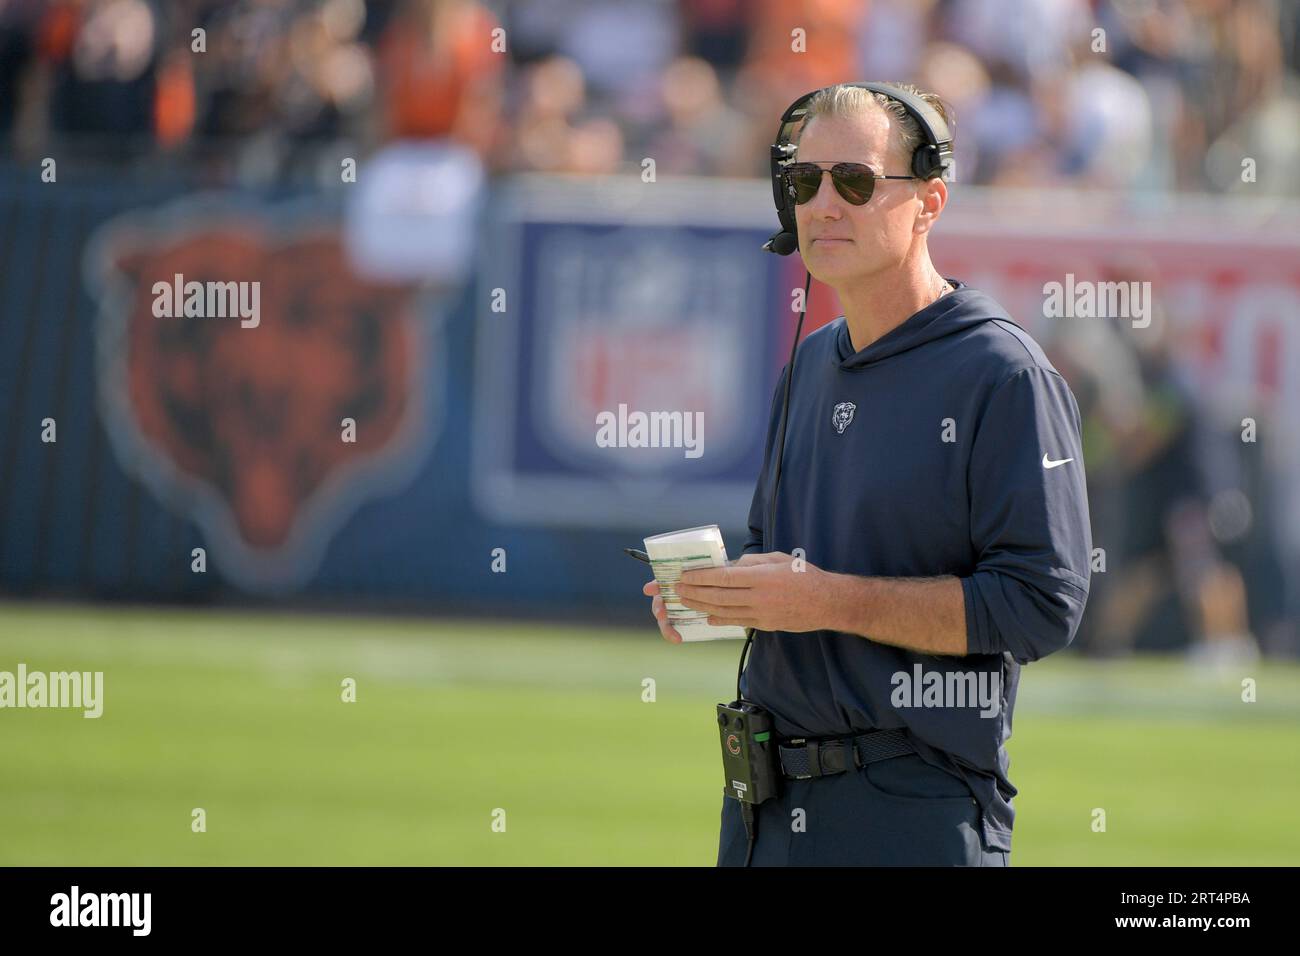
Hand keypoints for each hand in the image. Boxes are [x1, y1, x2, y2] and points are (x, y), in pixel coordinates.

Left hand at [673, 551, 831, 632]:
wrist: (828, 603)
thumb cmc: (804, 576)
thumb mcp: (778, 559)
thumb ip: (752, 561)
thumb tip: (729, 565)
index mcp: (762, 576)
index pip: (724, 577)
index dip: (701, 577)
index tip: (685, 575)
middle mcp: (760, 597)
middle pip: (719, 596)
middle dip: (694, 592)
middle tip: (677, 589)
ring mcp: (762, 614)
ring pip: (724, 611)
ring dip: (702, 606)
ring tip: (685, 601)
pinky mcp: (765, 625)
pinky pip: (737, 622)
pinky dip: (720, 619)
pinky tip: (707, 616)